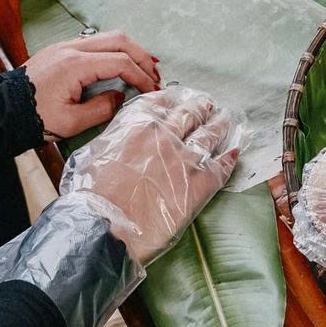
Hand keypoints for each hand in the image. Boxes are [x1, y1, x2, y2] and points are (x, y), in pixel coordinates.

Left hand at [26, 32, 162, 138]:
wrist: (2, 110)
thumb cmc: (34, 118)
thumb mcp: (71, 122)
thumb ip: (101, 109)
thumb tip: (120, 96)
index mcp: (75, 65)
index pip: (119, 62)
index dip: (140, 75)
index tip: (152, 90)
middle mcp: (72, 48)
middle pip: (118, 39)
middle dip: (141, 55)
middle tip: (155, 74)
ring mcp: (65, 45)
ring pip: (107, 36)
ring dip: (128, 50)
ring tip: (142, 68)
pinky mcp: (60, 49)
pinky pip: (94, 42)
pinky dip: (113, 50)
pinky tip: (119, 65)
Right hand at [58, 88, 239, 262]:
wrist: (104, 227)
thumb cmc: (90, 196)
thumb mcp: (93, 153)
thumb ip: (114, 138)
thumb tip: (122, 135)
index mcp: (137, 123)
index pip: (162, 101)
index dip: (174, 99)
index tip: (180, 99)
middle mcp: (164, 133)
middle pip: (190, 113)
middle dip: (201, 107)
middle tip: (209, 104)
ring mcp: (185, 157)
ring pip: (210, 133)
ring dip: (220, 125)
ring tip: (226, 119)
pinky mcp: (200, 183)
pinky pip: (222, 165)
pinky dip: (231, 157)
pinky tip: (235, 152)